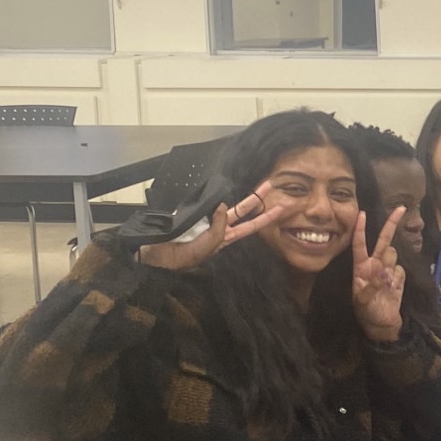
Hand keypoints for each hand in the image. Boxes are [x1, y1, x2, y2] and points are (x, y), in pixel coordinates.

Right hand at [139, 186, 283, 271]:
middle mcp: (219, 228)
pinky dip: (215, 197)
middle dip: (257, 199)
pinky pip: (207, 203)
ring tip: (255, 185)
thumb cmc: (185, 255)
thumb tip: (225, 205)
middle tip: (271, 184)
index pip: (250, 226)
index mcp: (225, 238)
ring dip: (241, 196)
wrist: (158, 256)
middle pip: (243, 211)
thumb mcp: (208, 245)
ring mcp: (206, 221)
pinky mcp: (193, 215)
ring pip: (228, 205)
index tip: (282, 208)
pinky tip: (222, 190)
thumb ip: (218, 226)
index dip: (266, 217)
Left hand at [351, 209, 406, 341]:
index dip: (361, 229)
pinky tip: (393, 290)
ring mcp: (387, 271)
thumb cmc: (366, 313)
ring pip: (394, 256)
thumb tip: (385, 271)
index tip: (362, 214)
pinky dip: (398, 279)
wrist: (381, 325)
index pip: (360, 244)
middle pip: (384, 241)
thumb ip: (374, 285)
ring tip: (386, 285)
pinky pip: (401, 271)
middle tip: (401, 208)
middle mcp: (374, 265)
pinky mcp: (398, 277)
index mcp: (361, 268)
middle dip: (391, 224)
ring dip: (391, 266)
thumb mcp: (363, 301)